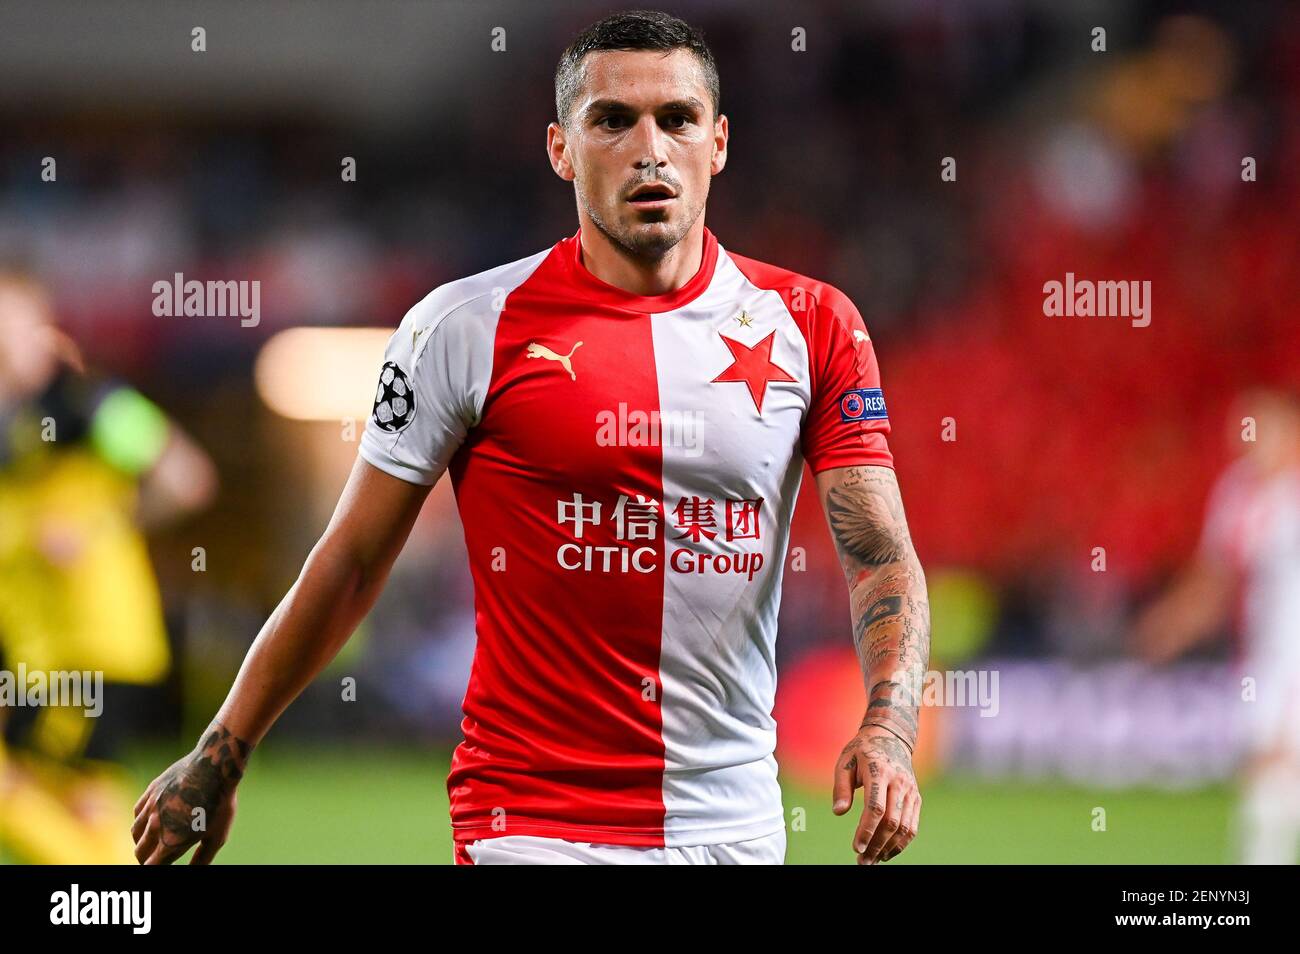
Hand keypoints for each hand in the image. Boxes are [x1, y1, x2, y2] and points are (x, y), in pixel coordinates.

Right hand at [132, 723, 249, 864]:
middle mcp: (155, 826)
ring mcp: (150, 807)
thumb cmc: (220, 803)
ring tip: (153, 841)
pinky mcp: (150, 791)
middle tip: (156, 859)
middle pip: (139, 853)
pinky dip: (141, 821)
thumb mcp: (217, 836)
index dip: (155, 869)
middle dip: (146, 859)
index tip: (162, 866)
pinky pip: (137, 812)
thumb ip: (202, 859)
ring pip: (135, 833)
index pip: (150, 866)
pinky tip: (152, 820)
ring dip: (142, 841)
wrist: (215, 766)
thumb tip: (194, 871)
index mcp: (171, 841)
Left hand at [832, 725, 920, 864]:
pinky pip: (912, 825)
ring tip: (873, 860)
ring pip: (904, 827)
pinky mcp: (916, 797)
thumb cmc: (862, 750)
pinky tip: (887, 852)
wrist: (891, 736)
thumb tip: (839, 813)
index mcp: (879, 770)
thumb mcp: (845, 761)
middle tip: (862, 861)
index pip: (875, 806)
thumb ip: (841, 787)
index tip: (856, 847)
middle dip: (877, 845)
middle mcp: (899, 781)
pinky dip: (901, 843)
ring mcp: (910, 790)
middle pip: (891, 821)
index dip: (866, 830)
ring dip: (889, 848)